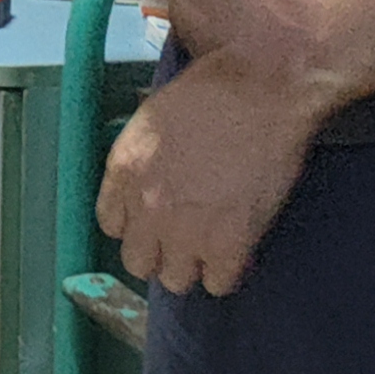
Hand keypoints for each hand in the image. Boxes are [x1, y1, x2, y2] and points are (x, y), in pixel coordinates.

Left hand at [98, 55, 330, 296]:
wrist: (262, 90)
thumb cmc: (214, 89)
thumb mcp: (154, 117)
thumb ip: (144, 160)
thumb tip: (152, 183)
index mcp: (124, 169)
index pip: (111, 224)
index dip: (137, 223)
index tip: (156, 219)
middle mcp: (146, 205)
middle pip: (138, 261)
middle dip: (161, 251)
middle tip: (186, 235)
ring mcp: (185, 229)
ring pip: (175, 280)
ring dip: (193, 265)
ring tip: (214, 243)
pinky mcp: (227, 244)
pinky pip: (217, 284)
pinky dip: (228, 271)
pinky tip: (238, 248)